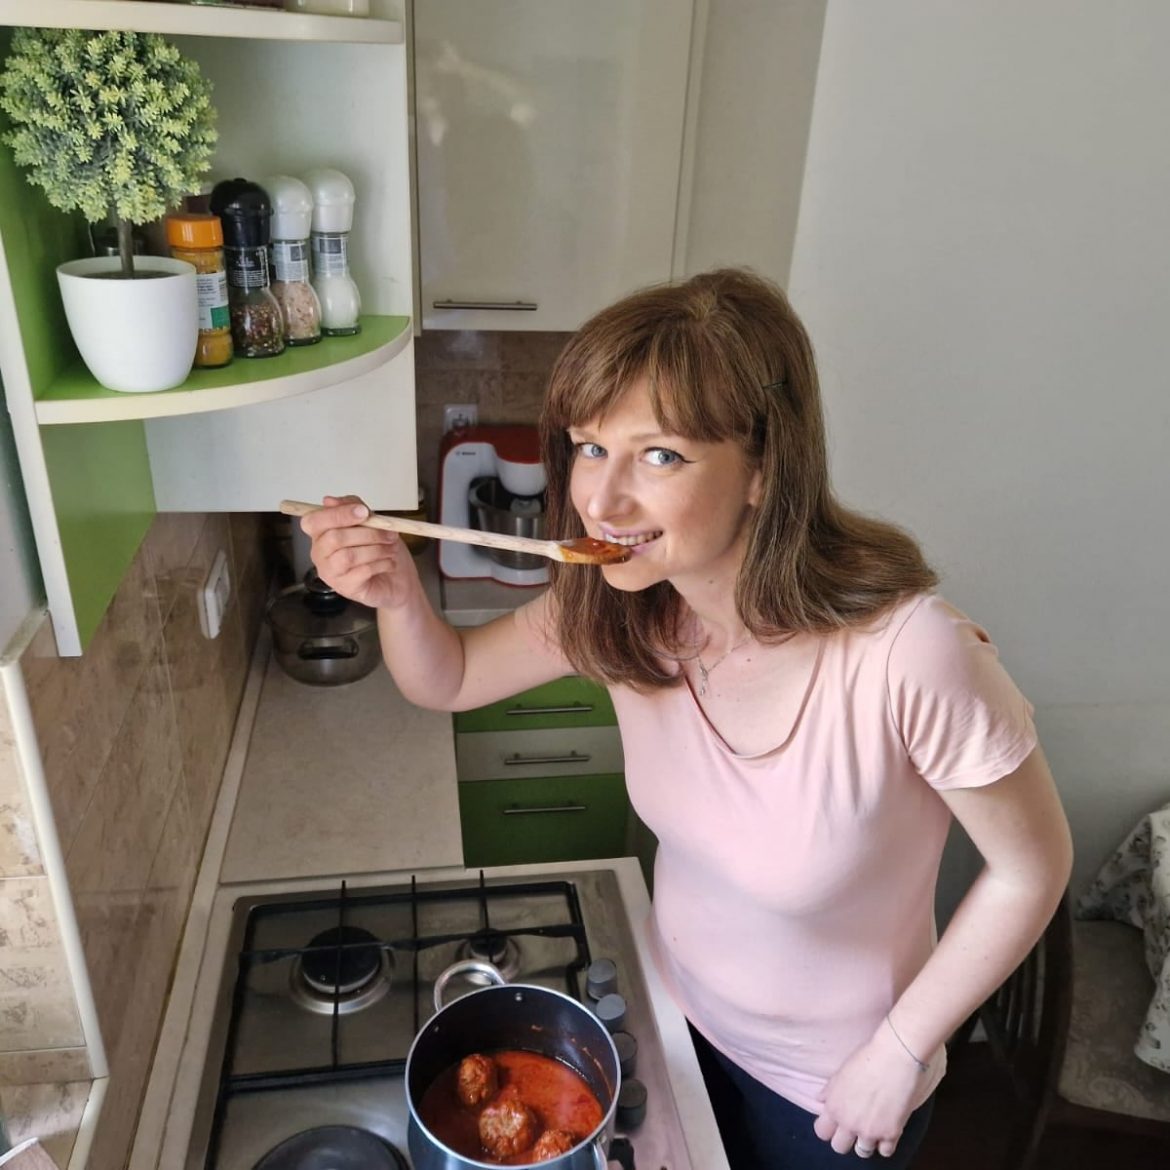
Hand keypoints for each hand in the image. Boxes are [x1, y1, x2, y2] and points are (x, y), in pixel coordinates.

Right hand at [299, 494, 417, 610]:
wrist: (398, 580)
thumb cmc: (381, 549)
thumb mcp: (371, 521)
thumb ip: (352, 506)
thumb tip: (329, 500)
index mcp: (321, 534)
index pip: (313, 521)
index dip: (338, 514)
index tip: (364, 512)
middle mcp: (320, 554)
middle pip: (334, 538)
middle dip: (367, 533)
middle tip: (389, 533)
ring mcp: (331, 573)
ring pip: (348, 556)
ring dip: (376, 549)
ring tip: (391, 549)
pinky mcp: (346, 588)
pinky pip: (361, 572)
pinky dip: (380, 564)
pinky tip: (389, 562)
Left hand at [812, 1020, 937, 1158]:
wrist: (895, 1056)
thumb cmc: (867, 1058)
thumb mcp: (841, 1072)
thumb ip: (829, 1091)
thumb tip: (820, 1100)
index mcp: (834, 1107)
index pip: (822, 1132)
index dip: (828, 1129)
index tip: (835, 1124)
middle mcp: (848, 1123)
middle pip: (839, 1147)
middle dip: (845, 1139)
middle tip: (854, 1128)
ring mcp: (870, 1131)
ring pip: (862, 1152)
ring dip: (866, 1142)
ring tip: (872, 1129)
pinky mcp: (891, 1133)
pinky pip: (885, 1152)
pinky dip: (885, 1144)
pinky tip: (887, 1131)